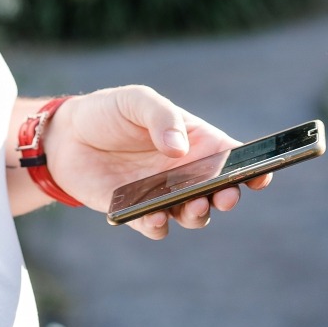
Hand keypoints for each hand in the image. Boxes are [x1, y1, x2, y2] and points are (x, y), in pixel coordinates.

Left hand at [41, 85, 272, 239]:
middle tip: (224, 196)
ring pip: (193, 214)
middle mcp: (185, 172)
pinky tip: (155, 218)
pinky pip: (156, 226)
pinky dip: (159, 226)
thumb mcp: (136, 100)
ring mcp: (163, 194)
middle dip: (228, 196)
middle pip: (219, 191)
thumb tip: (180, 148)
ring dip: (198, 215)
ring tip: (192, 207)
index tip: (261, 176)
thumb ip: (161, 117)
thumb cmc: (109, 112)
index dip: (252, 167)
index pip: (232, 156)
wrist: (66, 136)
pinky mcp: (136, 211)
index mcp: (195, 141)